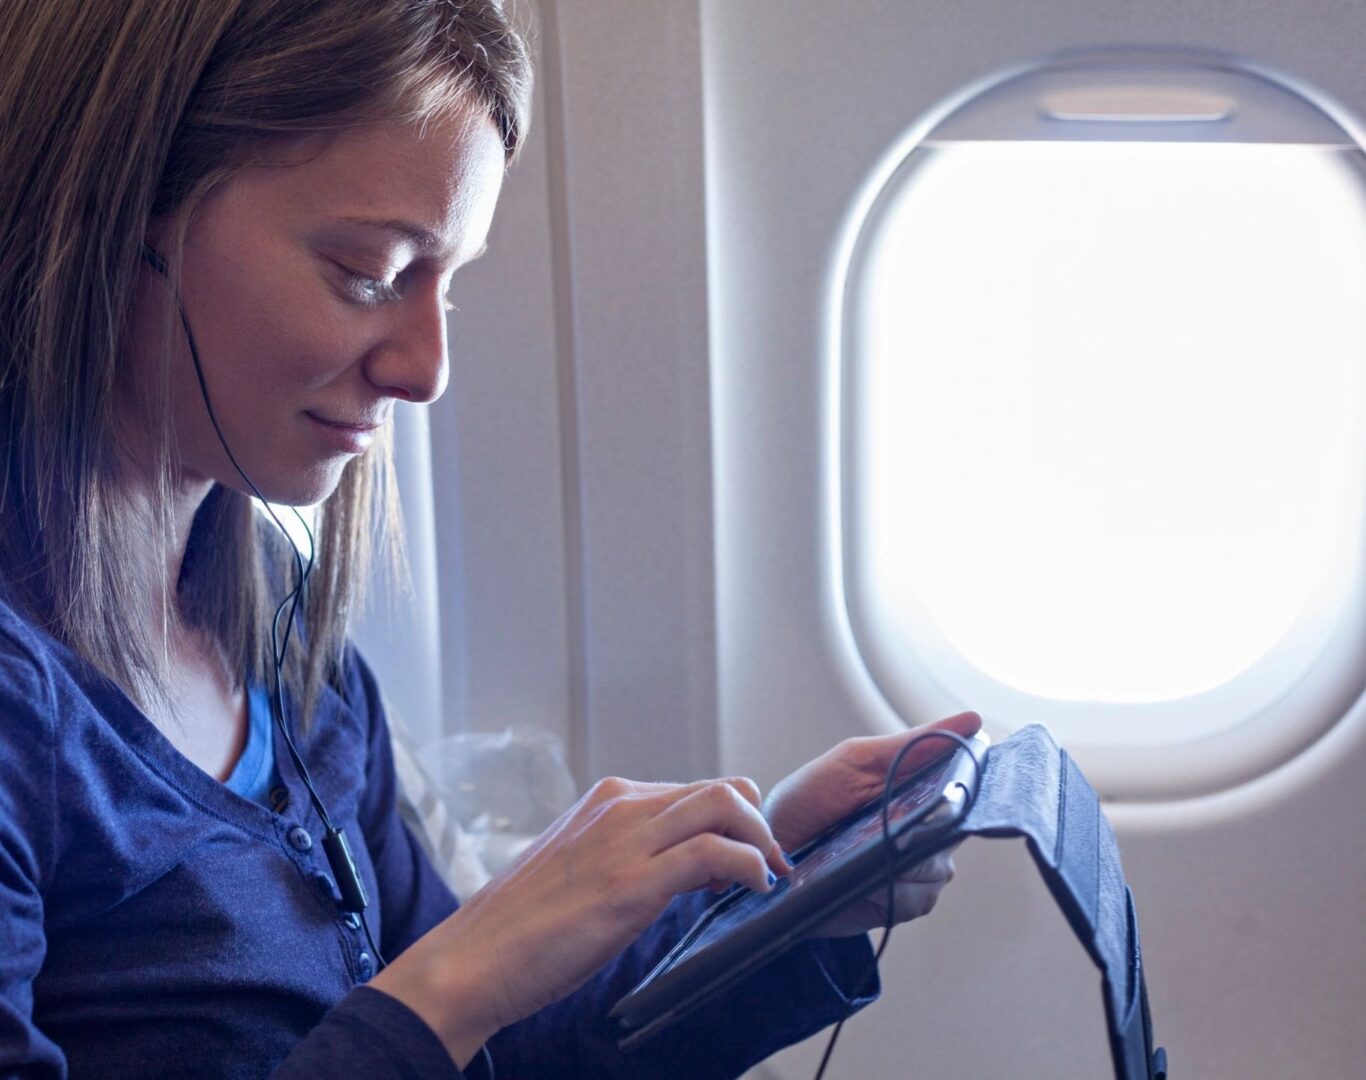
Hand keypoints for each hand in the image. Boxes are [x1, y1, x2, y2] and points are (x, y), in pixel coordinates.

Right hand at [371, 774, 789, 1065]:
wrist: (473, 959)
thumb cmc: (523, 926)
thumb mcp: (582, 866)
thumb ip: (626, 853)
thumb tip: (679, 866)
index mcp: (606, 799)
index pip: (695, 789)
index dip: (735, 819)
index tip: (748, 853)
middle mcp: (619, 806)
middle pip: (720, 789)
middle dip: (760, 824)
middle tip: (774, 863)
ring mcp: (625, 840)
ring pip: (723, 805)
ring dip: (762, 839)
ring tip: (769, 875)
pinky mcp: (631, 882)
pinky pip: (713, 852)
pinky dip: (749, 864)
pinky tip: (753, 888)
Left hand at [763, 711, 981, 937]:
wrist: (771, 850)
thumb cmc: (811, 799)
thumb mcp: (856, 760)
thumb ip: (911, 743)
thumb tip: (972, 720)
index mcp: (921, 793)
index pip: (967, 789)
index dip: (971, 786)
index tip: (961, 783)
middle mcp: (928, 833)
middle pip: (953, 832)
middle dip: (930, 826)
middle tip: (894, 821)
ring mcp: (917, 871)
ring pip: (937, 868)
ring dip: (905, 858)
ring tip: (866, 848)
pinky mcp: (899, 904)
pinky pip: (916, 898)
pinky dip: (892, 886)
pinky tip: (866, 877)